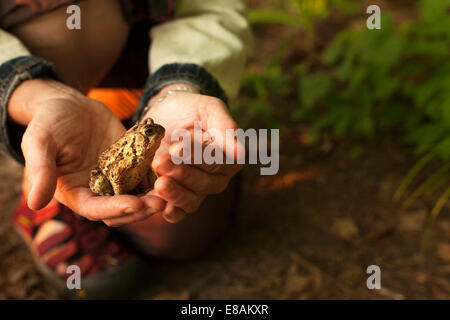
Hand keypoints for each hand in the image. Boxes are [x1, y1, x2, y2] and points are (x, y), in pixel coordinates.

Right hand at [9, 79, 164, 225]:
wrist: (71, 104)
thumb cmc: (50, 121)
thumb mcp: (40, 141)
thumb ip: (40, 171)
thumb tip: (34, 204)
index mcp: (74, 192)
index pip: (95, 209)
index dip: (115, 209)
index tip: (136, 204)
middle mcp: (97, 190)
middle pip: (121, 209)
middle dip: (141, 209)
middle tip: (161, 202)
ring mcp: (116, 179)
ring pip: (138, 196)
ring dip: (154, 197)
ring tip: (174, 191)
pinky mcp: (131, 166)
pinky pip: (146, 176)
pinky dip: (159, 178)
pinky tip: (175, 173)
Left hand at [143, 84, 243, 222]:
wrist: (166, 116)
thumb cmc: (191, 109)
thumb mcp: (209, 108)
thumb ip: (225, 126)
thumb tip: (240, 152)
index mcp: (229, 157)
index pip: (217, 161)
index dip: (197, 156)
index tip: (177, 147)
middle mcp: (216, 178)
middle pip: (205, 183)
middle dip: (182, 173)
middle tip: (160, 161)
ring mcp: (196, 190)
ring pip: (192, 201)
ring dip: (175, 194)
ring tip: (159, 183)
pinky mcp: (177, 198)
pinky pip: (178, 212)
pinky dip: (170, 211)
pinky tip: (159, 205)